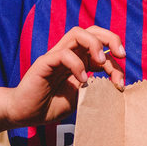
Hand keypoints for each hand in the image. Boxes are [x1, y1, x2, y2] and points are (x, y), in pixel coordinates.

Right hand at [3, 26, 125, 126]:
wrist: (25, 114)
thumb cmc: (51, 106)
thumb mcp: (80, 97)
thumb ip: (95, 89)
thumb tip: (117, 86)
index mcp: (79, 61)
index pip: (102, 50)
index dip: (115, 64)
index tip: (120, 83)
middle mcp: (69, 54)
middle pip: (92, 31)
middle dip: (111, 38)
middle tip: (121, 55)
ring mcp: (56, 56)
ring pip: (77, 33)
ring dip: (95, 44)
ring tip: (102, 62)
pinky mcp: (44, 62)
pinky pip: (63, 54)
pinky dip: (77, 65)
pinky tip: (82, 80)